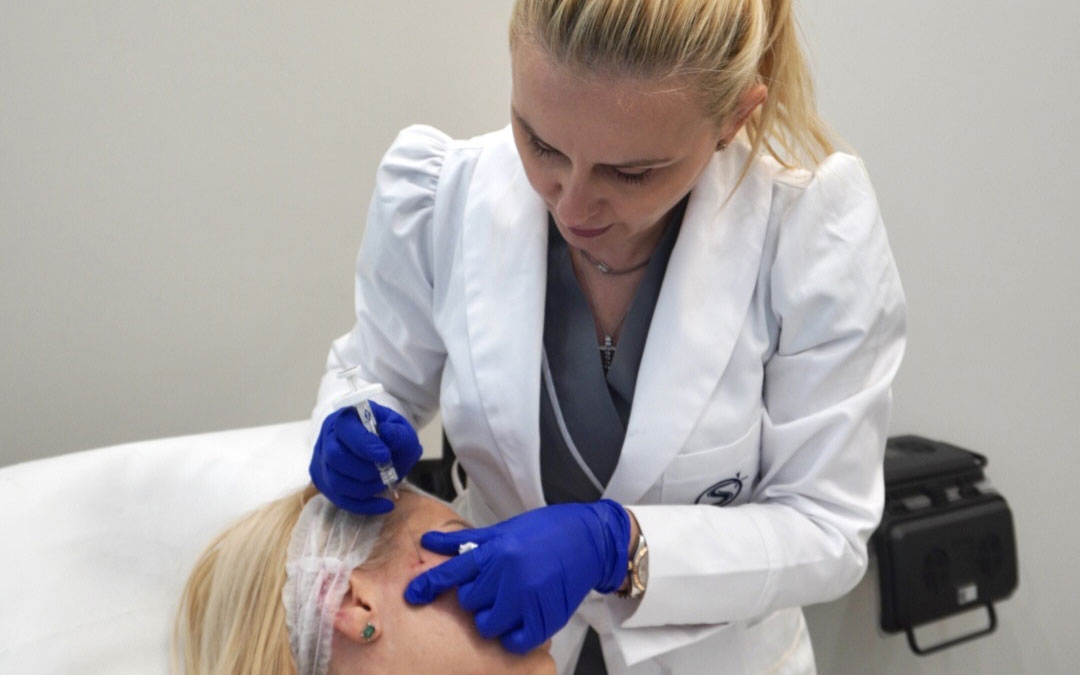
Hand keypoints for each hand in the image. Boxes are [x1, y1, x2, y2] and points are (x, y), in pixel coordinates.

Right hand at [309, 402, 422, 513]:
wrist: (383, 448)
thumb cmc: (389, 436)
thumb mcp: (400, 429)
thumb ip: (397, 432)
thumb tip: (386, 434)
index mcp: (346, 419)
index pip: (346, 430)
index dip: (365, 445)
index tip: (385, 456)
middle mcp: (328, 439)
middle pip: (335, 457)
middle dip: (364, 470)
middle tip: (386, 473)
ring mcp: (323, 463)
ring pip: (335, 481)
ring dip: (365, 489)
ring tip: (385, 485)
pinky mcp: (326, 484)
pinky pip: (340, 500)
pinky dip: (364, 506)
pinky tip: (384, 505)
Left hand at [404, 500, 630, 653]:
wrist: (589, 539)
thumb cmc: (546, 531)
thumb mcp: (503, 530)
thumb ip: (466, 541)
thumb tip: (429, 540)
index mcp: (496, 551)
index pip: (451, 573)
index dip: (428, 586)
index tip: (412, 596)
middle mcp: (507, 575)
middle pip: (469, 602)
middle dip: (476, 597)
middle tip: (494, 586)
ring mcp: (526, 599)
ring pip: (487, 624)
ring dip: (492, 617)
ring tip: (508, 602)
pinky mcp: (544, 619)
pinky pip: (514, 642)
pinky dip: (513, 636)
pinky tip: (519, 621)